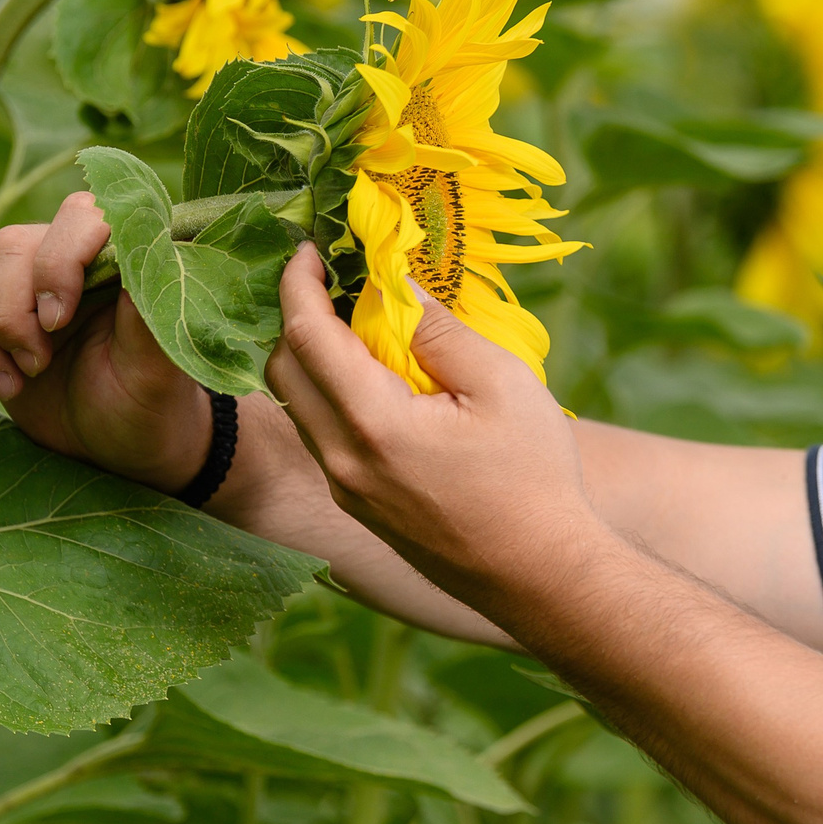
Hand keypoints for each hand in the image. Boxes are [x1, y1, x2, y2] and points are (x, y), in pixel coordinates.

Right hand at [0, 191, 211, 490]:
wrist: (114, 447)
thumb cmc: (148, 404)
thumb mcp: (157, 369)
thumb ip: (149, 310)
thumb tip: (143, 249)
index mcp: (118, 260)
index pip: (81, 215)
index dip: (58, 261)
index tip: (58, 321)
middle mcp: (66, 260)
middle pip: (11, 245)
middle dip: (12, 313)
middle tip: (37, 367)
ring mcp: (19, 285)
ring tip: (12, 389)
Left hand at [264, 245, 603, 618]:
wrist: (541, 576)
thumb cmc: (533, 477)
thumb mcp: (502, 384)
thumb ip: (441, 329)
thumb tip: (398, 283)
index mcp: (372, 423)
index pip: (306, 335)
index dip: (297, 282)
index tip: (307, 247)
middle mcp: (341, 460)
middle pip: (281, 371)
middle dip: (293, 315)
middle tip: (328, 279)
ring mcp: (346, 490)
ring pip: (297, 407)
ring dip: (308, 357)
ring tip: (352, 323)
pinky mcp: (360, 508)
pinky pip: (321, 436)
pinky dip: (327, 394)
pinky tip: (371, 378)